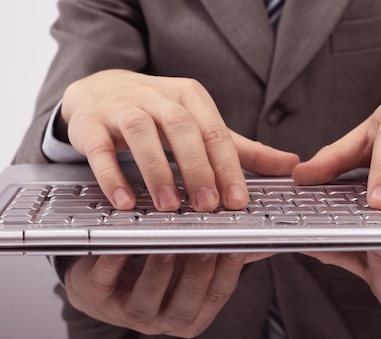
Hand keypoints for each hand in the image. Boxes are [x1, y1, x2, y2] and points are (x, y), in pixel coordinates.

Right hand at [62, 69, 298, 211]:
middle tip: (208, 206)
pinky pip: (99, 148)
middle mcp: (157, 96)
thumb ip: (242, 149)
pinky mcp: (89, 123)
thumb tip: (290, 164)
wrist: (100, 90)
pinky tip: (125, 202)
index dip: (228, 168)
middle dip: (197, 169)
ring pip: (141, 133)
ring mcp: (121, 106)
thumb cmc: (158, 114)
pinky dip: (111, 175)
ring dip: (156, 171)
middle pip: (182, 129)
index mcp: (191, 97)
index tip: (238, 201)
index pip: (215, 132)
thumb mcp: (201, 126)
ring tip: (169, 206)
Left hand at [63, 253, 265, 336]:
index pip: (216, 297)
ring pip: (145, 302)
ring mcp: (128, 313)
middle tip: (203, 245)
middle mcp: (162, 320)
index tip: (234, 245)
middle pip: (184, 307)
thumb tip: (268, 238)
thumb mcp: (194, 263)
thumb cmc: (158, 266)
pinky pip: (104, 282)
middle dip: (196, 276)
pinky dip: (112, 262)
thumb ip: (227, 253)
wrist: (101, 280)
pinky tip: (122, 241)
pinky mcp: (96, 296)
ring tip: (166, 244)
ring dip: (158, 272)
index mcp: (191, 314)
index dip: (227, 273)